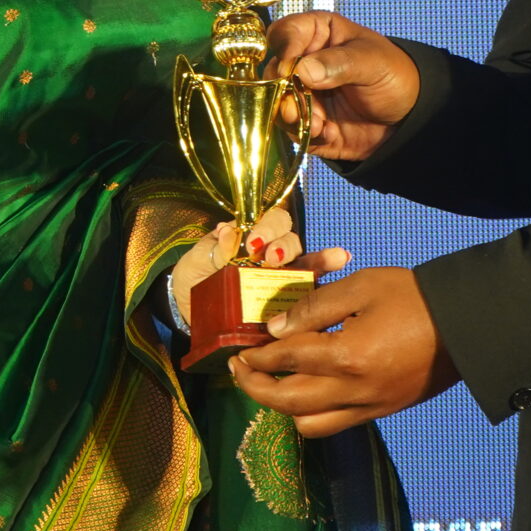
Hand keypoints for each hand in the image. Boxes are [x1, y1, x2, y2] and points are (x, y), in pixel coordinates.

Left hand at [166, 207, 315, 318]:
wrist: (190, 310)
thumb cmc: (195, 277)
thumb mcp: (197, 260)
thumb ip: (212, 249)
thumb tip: (227, 231)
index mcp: (250, 235)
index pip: (269, 220)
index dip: (267, 227)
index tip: (253, 243)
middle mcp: (270, 252)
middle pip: (289, 239)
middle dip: (284, 246)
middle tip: (271, 260)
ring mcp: (281, 275)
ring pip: (304, 261)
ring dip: (314, 260)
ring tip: (323, 262)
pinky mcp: (287, 300)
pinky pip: (308, 287)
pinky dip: (324, 275)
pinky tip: (340, 262)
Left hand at [226, 266, 457, 436]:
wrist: (469, 326)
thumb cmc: (415, 297)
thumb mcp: (362, 286)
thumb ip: (315, 307)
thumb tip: (277, 327)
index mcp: (347, 355)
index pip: (286, 360)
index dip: (257, 356)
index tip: (240, 351)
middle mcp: (355, 390)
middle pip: (288, 403)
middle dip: (256, 388)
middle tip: (240, 371)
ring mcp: (370, 406)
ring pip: (309, 425)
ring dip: (282, 408)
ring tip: (271, 383)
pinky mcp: (383, 411)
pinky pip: (336, 425)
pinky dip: (312, 415)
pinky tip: (306, 392)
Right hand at [267, 11, 419, 161]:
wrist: (408, 118)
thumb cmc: (393, 75)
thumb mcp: (373, 62)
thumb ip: (339, 63)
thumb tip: (302, 70)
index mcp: (317, 35)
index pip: (284, 33)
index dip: (282, 48)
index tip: (289, 68)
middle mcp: (302, 63)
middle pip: (272, 71)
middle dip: (281, 90)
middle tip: (296, 103)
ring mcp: (301, 94)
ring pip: (276, 103)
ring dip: (291, 116)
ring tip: (318, 124)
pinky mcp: (305, 122)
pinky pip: (291, 130)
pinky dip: (306, 134)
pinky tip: (328, 133)